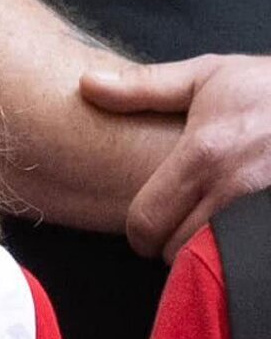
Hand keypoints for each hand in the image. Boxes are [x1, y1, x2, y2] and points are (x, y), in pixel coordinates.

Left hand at [82, 53, 270, 258]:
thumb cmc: (270, 88)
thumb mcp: (209, 76)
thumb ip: (143, 87)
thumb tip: (85, 86)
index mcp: (205, 155)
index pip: (146, 222)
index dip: (139, 232)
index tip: (146, 227)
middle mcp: (236, 188)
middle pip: (177, 250)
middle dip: (171, 245)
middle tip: (179, 227)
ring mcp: (264, 213)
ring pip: (214, 262)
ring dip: (205, 255)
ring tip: (208, 229)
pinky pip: (249, 257)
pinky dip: (238, 254)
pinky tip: (237, 236)